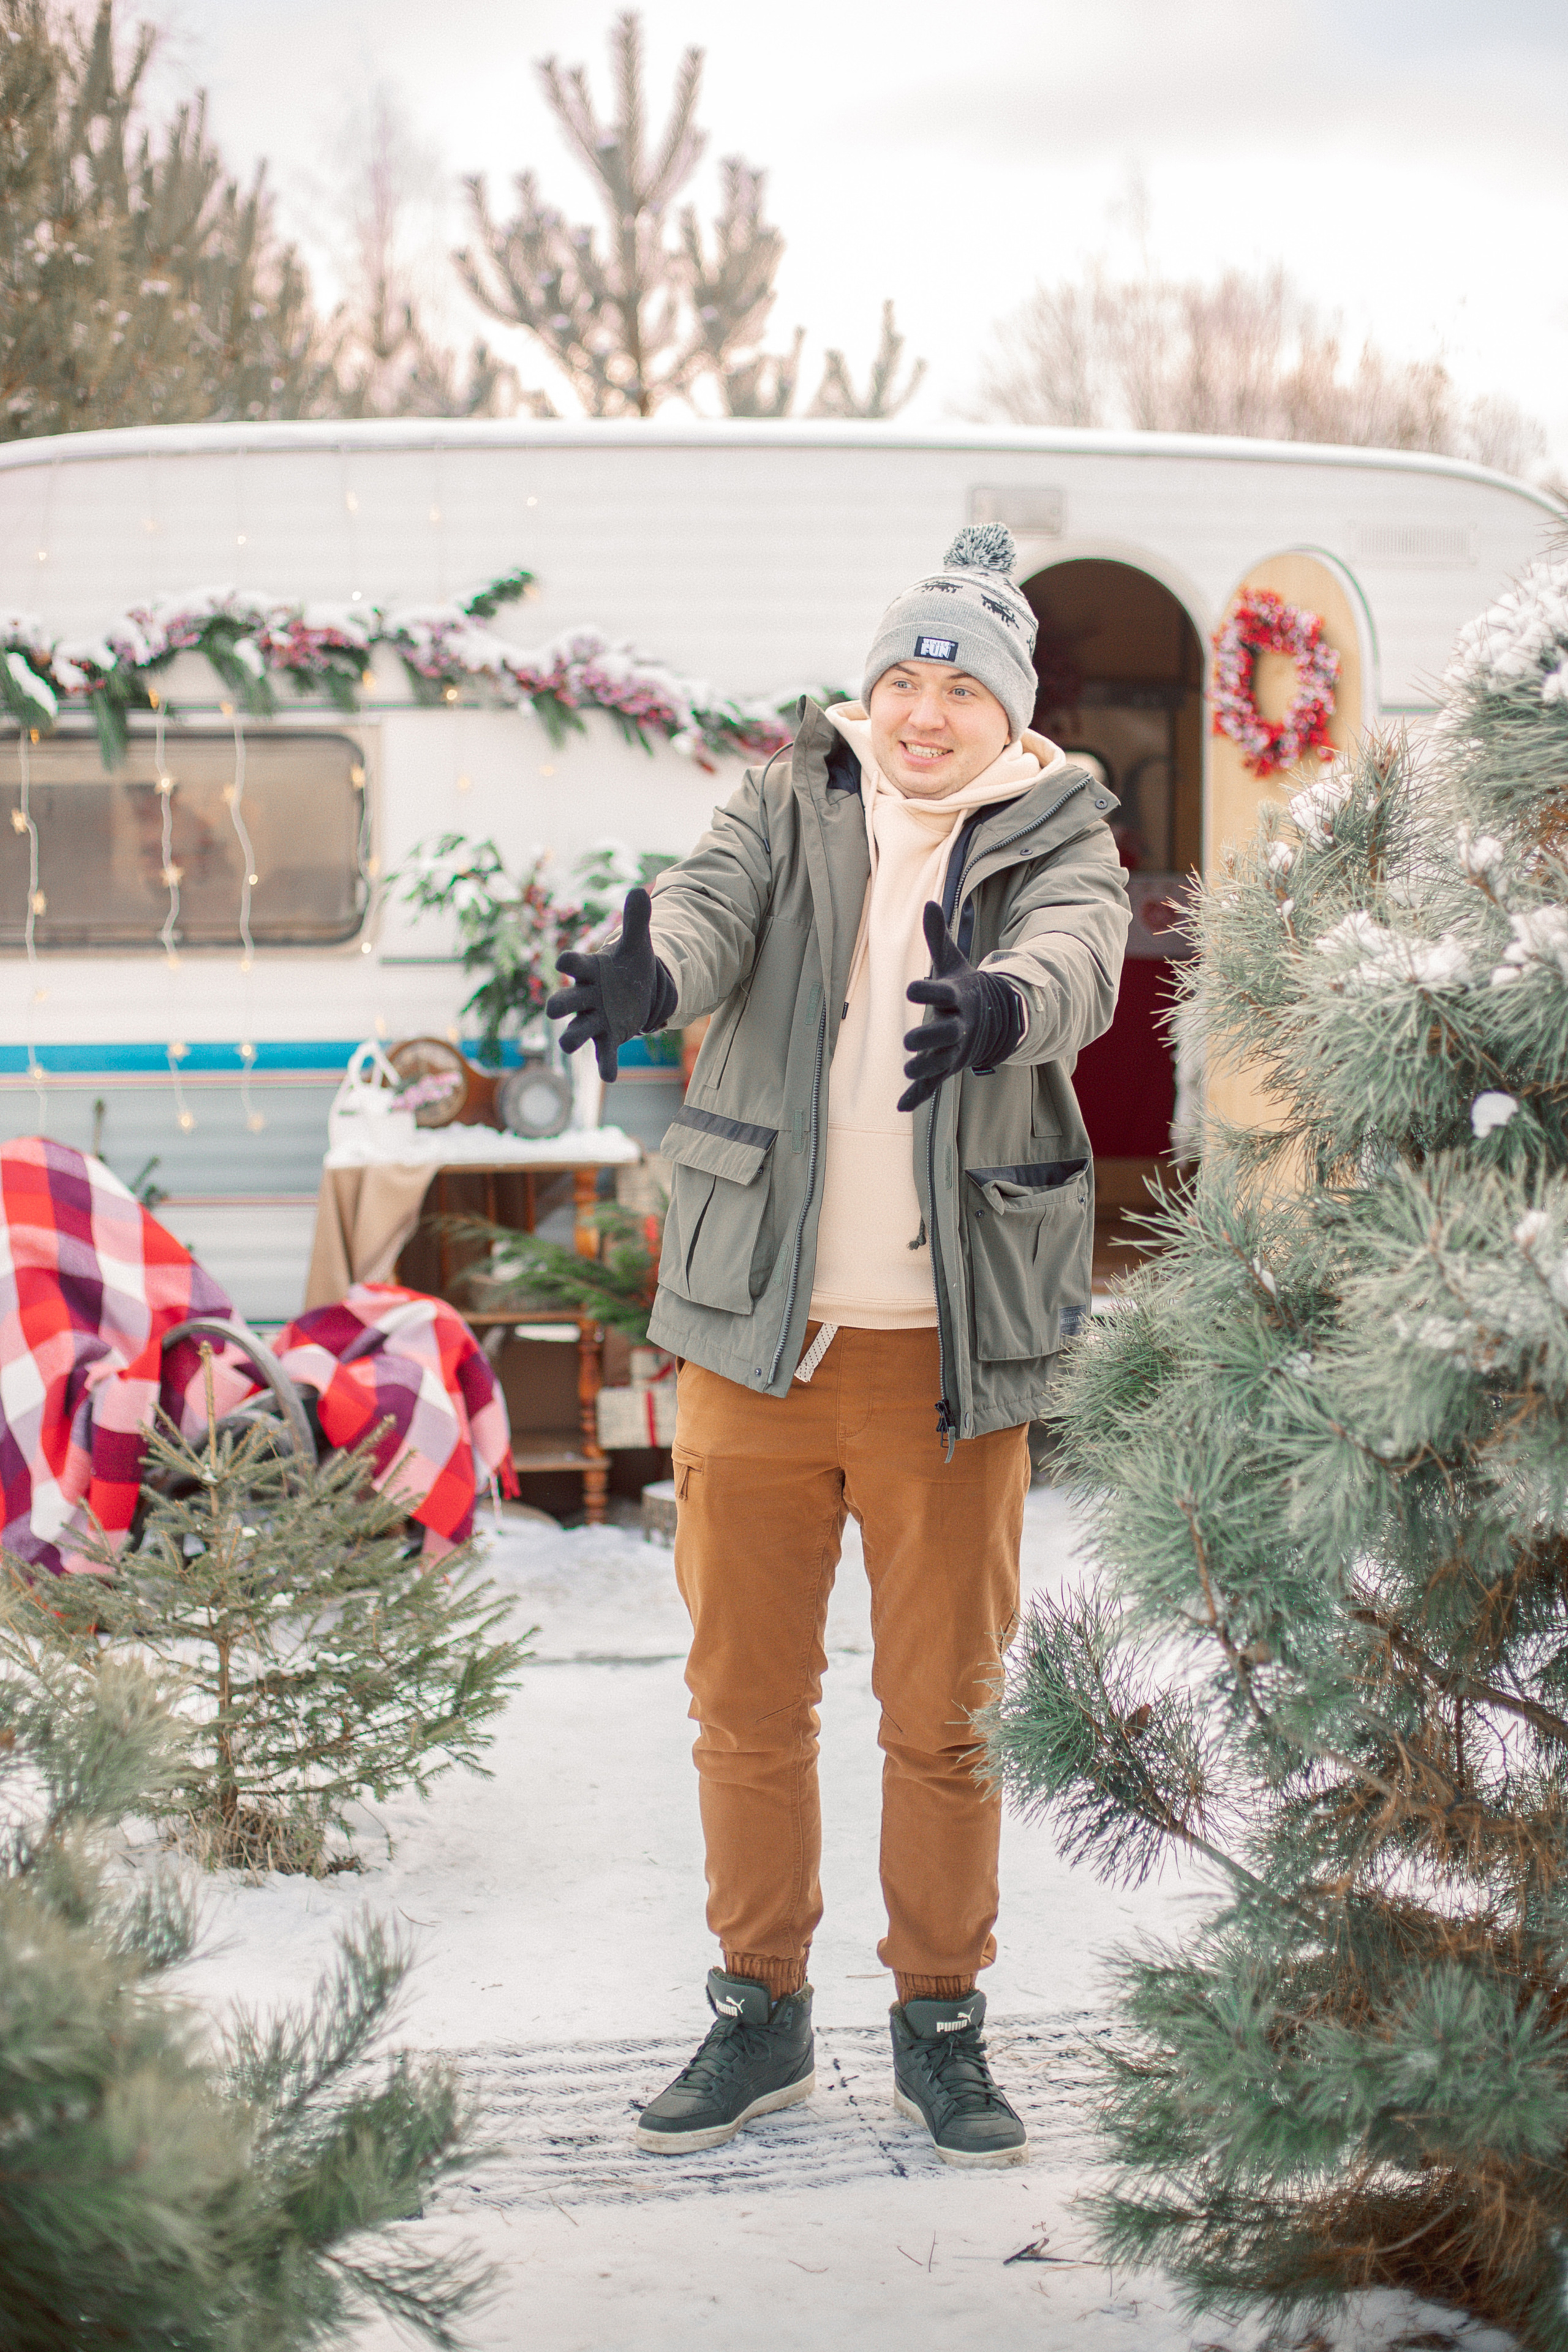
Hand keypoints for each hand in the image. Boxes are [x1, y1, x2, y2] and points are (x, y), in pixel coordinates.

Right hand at [548, 887, 671, 1083]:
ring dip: (572, 1038)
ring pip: (576, 1031)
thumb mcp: (637, 944)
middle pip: (565, 1001)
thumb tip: (641, 890)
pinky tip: (611, 1076)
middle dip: (559, 1004)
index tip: (564, 960)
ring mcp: (594, 1018)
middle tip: (552, 1009)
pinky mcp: (608, 1037)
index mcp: (590, 970)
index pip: (574, 963)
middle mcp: (585, 996)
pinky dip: (606, 1065)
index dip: (569, 961)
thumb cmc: (628, 966)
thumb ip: (637, 920)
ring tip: (568, 1045)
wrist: (635, 990)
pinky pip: (604, 1053)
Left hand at [898, 901, 1023, 1113]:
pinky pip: (933, 1085)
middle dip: (929, 1037)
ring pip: (940, 1062)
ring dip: (924, 1069)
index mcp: (957, 997)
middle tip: (909, 1040)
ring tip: (907, 1071)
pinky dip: (918, 1095)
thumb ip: (938, 937)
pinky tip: (900, 1106)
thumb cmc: (964, 987)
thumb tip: (928, 903)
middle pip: (945, 1033)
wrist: (994, 1020)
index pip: (942, 993)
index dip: (927, 990)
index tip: (911, 988)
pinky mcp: (949, 1067)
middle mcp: (958, 1025)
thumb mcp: (953, 962)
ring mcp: (955, 1049)